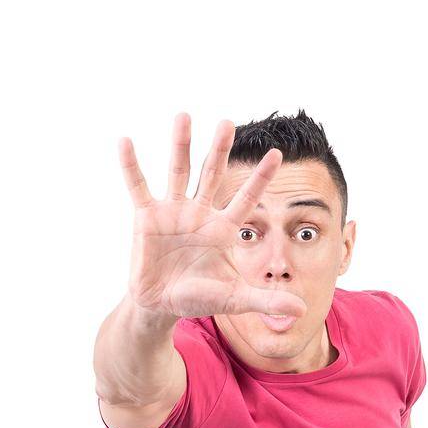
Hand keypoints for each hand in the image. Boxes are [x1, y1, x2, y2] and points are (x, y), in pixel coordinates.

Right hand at [118, 113, 306, 322]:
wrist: (162, 306)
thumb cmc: (199, 297)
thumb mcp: (235, 299)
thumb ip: (266, 300)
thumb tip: (301, 311)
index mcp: (222, 228)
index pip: (246, 198)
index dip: (261, 179)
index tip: (277, 155)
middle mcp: (199, 213)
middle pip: (212, 174)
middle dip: (219, 150)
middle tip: (227, 123)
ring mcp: (173, 211)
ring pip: (178, 171)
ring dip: (180, 145)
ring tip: (183, 116)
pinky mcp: (147, 217)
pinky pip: (138, 187)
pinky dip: (131, 166)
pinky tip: (125, 142)